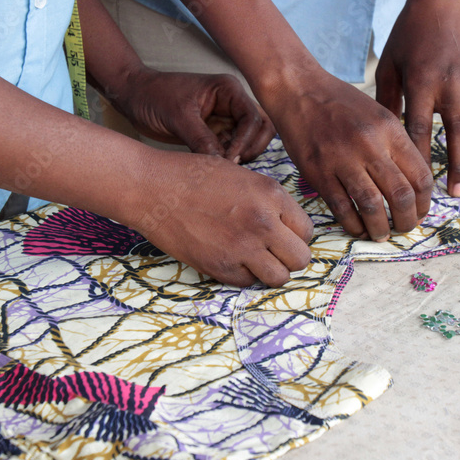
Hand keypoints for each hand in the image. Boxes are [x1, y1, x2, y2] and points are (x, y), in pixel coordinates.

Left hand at [105, 66, 274, 162]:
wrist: (134, 97)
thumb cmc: (154, 96)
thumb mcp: (179, 117)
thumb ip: (202, 139)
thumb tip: (223, 165)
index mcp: (228, 90)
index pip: (253, 118)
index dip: (246, 140)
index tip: (230, 159)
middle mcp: (232, 103)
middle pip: (261, 128)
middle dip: (252, 148)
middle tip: (233, 165)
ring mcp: (225, 118)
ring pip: (249, 141)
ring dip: (242, 155)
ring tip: (223, 168)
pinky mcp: (215, 133)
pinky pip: (232, 148)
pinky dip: (228, 160)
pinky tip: (215, 169)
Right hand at [133, 151, 312, 286]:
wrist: (152, 188)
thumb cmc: (193, 176)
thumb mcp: (242, 175)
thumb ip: (268, 200)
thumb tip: (286, 225)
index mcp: (271, 195)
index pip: (307, 231)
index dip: (296, 234)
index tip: (283, 233)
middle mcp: (263, 223)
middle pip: (301, 258)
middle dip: (289, 256)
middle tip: (273, 250)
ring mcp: (242, 248)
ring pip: (279, 278)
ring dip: (270, 270)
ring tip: (255, 258)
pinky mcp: (220, 267)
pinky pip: (248, 283)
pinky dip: (243, 275)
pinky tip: (230, 258)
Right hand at [266, 75, 432, 241]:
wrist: (298, 90)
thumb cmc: (340, 103)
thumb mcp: (378, 115)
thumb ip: (396, 146)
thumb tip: (413, 184)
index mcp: (390, 130)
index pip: (420, 176)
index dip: (424, 202)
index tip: (419, 212)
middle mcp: (369, 145)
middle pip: (401, 195)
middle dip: (407, 221)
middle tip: (403, 228)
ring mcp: (342, 159)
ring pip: (372, 206)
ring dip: (380, 228)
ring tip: (381, 234)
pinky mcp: (318, 172)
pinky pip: (341, 208)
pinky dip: (353, 224)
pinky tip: (358, 228)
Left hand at [375, 0, 459, 196]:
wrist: (444, 3)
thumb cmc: (408, 36)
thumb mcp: (390, 64)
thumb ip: (387, 101)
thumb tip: (382, 140)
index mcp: (421, 80)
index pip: (421, 126)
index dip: (421, 155)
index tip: (417, 181)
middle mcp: (450, 83)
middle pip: (457, 131)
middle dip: (457, 164)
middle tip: (454, 195)